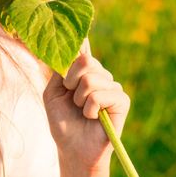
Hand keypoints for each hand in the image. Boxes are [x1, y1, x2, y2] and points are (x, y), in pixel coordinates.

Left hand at [43, 40, 129, 176]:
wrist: (72, 146)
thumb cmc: (62, 120)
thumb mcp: (53, 92)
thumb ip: (61, 70)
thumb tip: (73, 48)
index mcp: (83, 70)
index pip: (83, 48)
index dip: (80, 37)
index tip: (76, 30)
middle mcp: (100, 74)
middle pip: (85, 60)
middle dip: (70, 81)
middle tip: (72, 98)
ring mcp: (112, 86)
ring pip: (91, 79)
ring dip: (79, 99)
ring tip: (82, 110)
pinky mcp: (122, 101)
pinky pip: (100, 95)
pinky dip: (90, 108)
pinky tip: (92, 117)